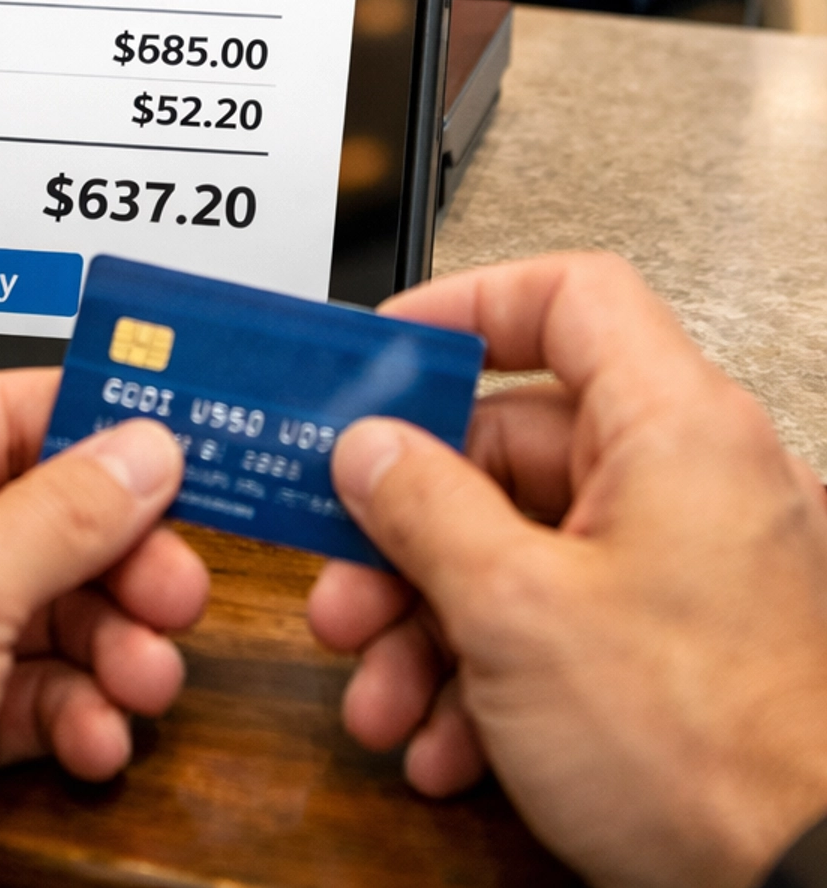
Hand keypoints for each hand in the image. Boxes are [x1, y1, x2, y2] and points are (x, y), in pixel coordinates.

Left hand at [0, 369, 205, 887]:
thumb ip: (58, 515)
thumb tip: (140, 447)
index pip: (7, 414)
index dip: (100, 429)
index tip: (185, 450)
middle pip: (43, 520)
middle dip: (121, 558)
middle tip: (178, 593)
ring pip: (48, 614)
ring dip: (111, 646)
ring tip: (145, 678)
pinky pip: (31, 699)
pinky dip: (75, 716)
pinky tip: (94, 739)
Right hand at [307, 253, 826, 887]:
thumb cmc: (704, 749)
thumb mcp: (514, 612)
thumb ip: (424, 507)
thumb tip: (370, 448)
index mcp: (676, 427)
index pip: (566, 298)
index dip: (465, 310)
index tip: (384, 357)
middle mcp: (697, 480)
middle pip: (518, 447)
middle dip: (409, 526)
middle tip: (344, 576)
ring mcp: (698, 569)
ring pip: (530, 548)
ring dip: (433, 621)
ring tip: (379, 691)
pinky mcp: (692, 649)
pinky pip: (570, 619)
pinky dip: (495, 671)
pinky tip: (445, 741)